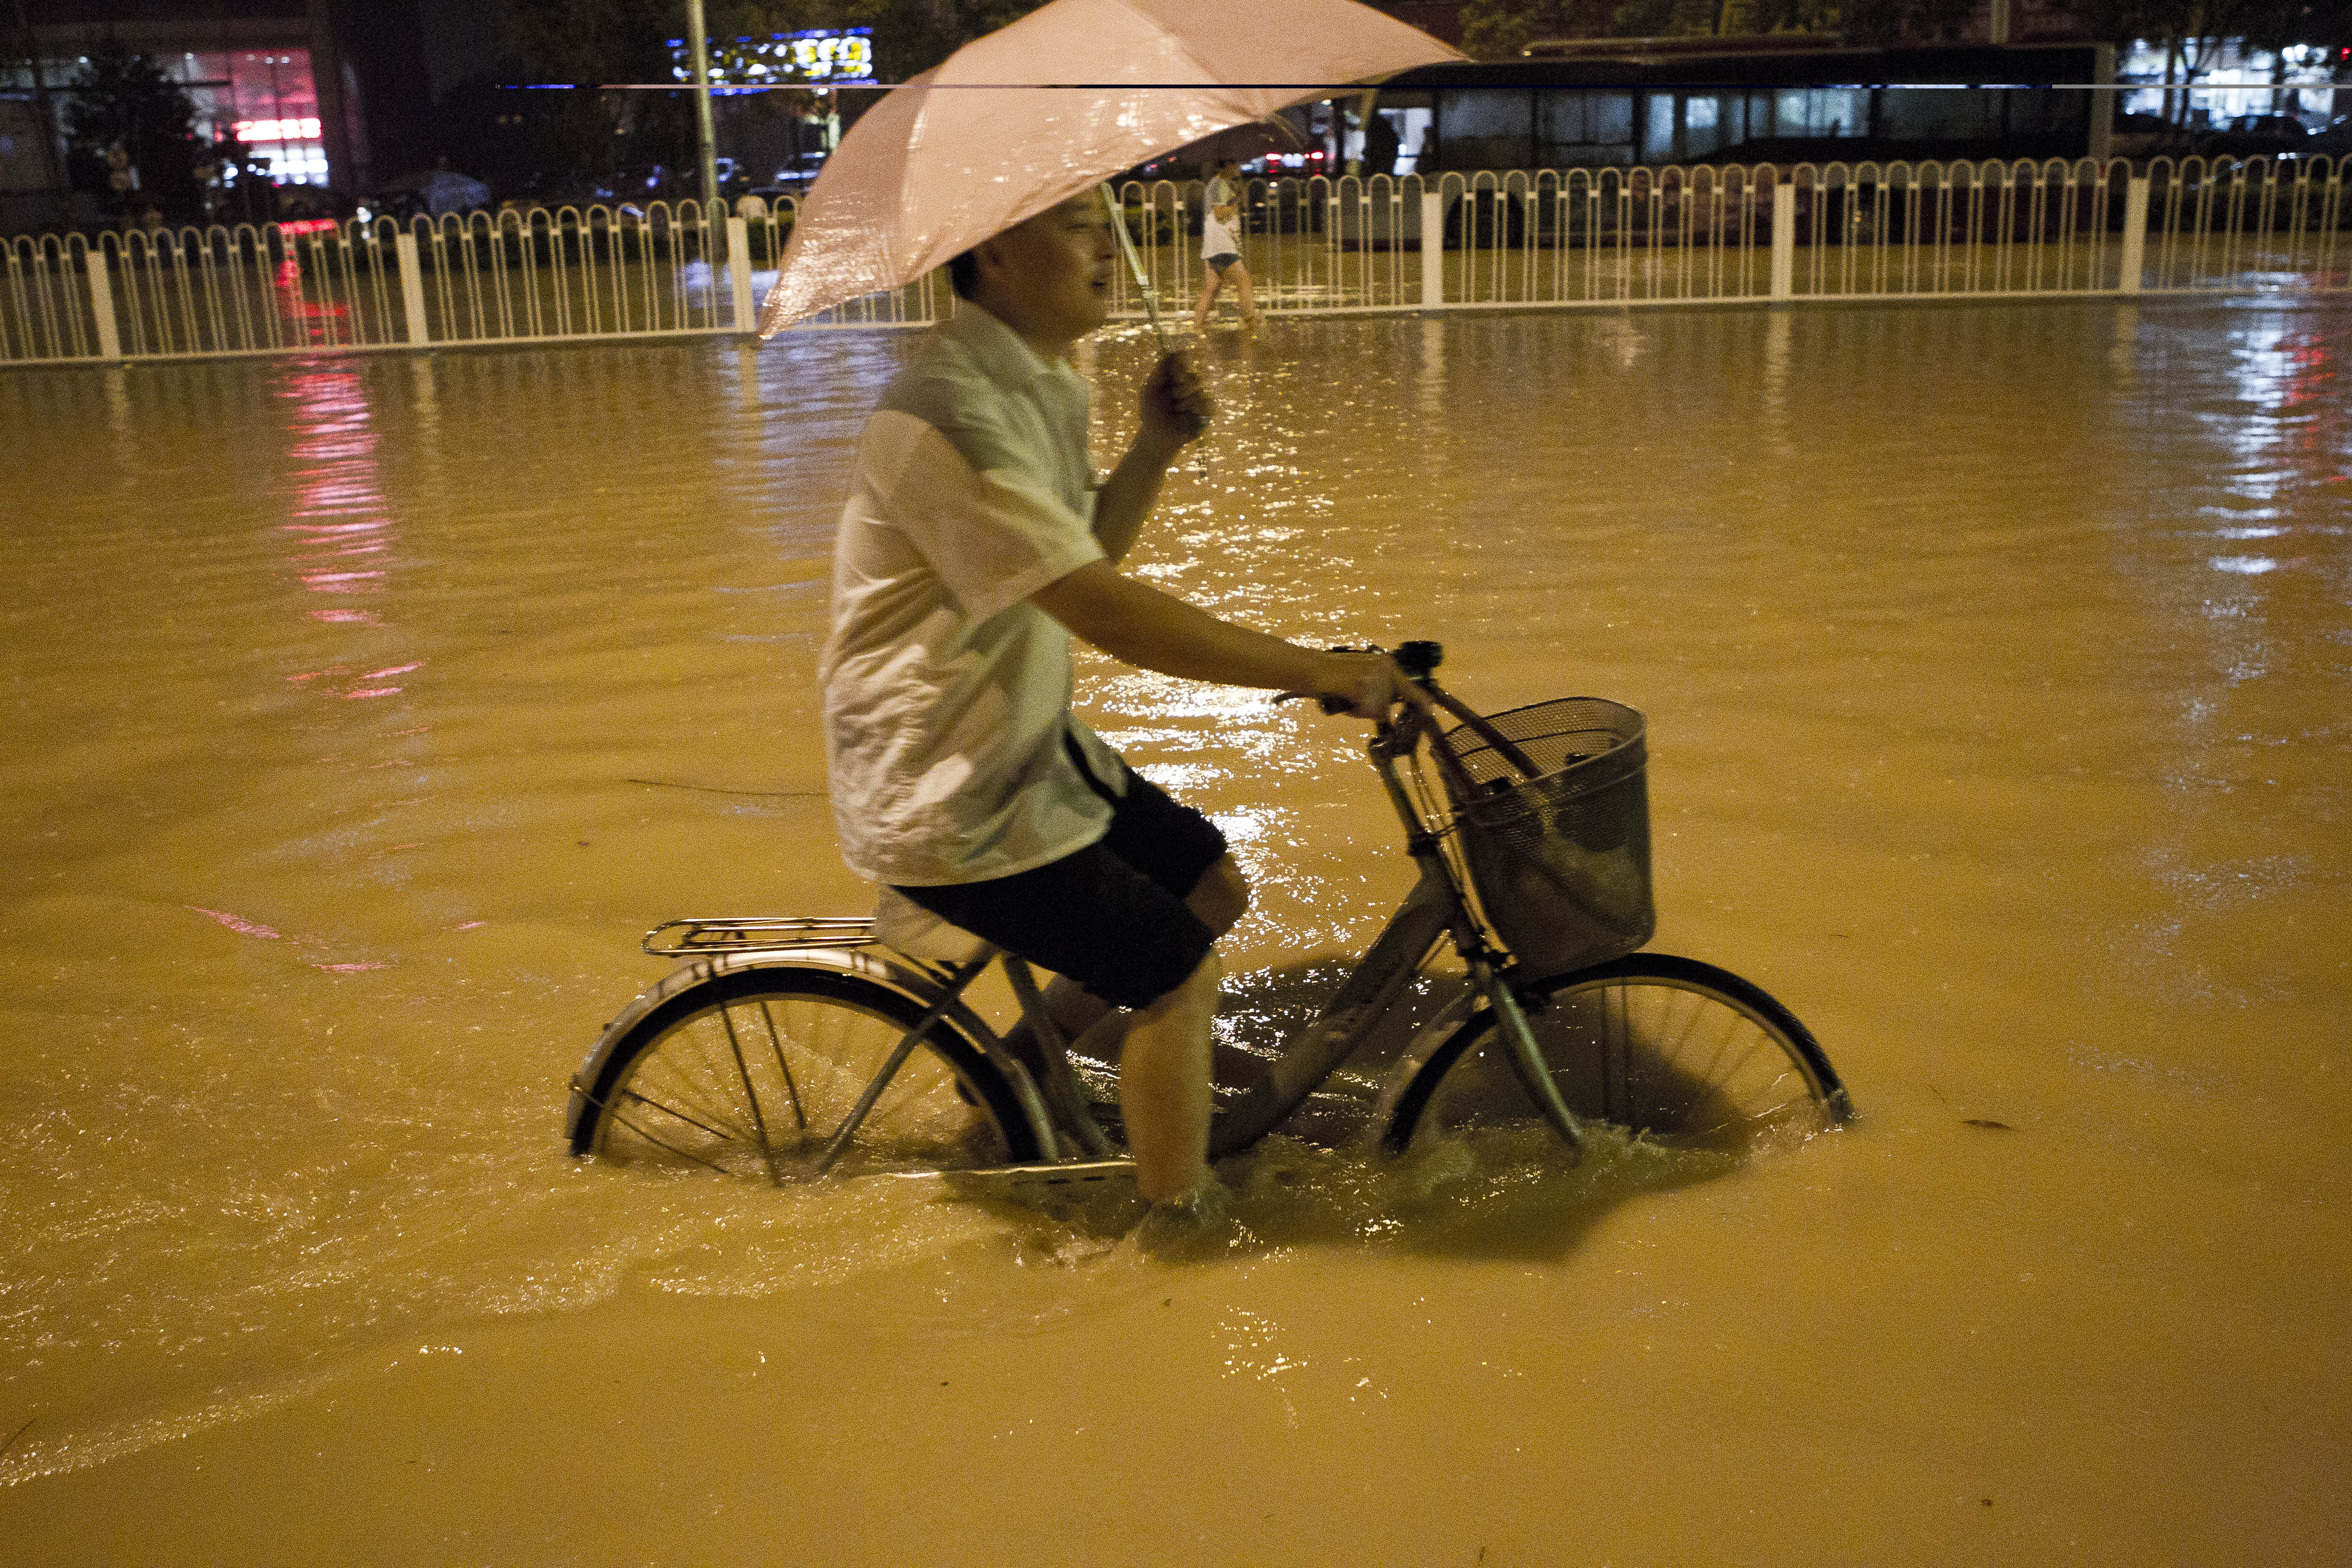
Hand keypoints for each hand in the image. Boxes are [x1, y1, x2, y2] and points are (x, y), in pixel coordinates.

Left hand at [1139, 350, 1211, 450]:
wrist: (1157, 438)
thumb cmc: (1150, 414)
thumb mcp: (1149, 392)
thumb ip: (1157, 374)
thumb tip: (1168, 354)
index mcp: (1174, 378)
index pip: (1183, 362)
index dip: (1181, 364)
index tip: (1175, 372)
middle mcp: (1188, 385)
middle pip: (1194, 377)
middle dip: (1183, 387)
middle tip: (1173, 395)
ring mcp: (1198, 399)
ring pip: (1200, 392)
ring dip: (1186, 403)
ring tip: (1177, 411)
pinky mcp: (1205, 412)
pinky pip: (1209, 404)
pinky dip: (1198, 409)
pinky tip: (1188, 416)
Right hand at [1311, 650, 1431, 720]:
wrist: (1312, 668)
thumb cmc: (1334, 675)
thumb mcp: (1365, 673)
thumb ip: (1380, 685)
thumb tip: (1387, 707)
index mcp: (1387, 664)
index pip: (1408, 686)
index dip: (1420, 700)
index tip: (1431, 710)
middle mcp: (1384, 669)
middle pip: (1388, 704)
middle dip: (1373, 708)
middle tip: (1353, 697)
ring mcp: (1374, 678)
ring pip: (1377, 711)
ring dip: (1362, 710)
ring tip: (1347, 697)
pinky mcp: (1362, 688)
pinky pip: (1365, 711)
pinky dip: (1354, 711)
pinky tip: (1344, 699)